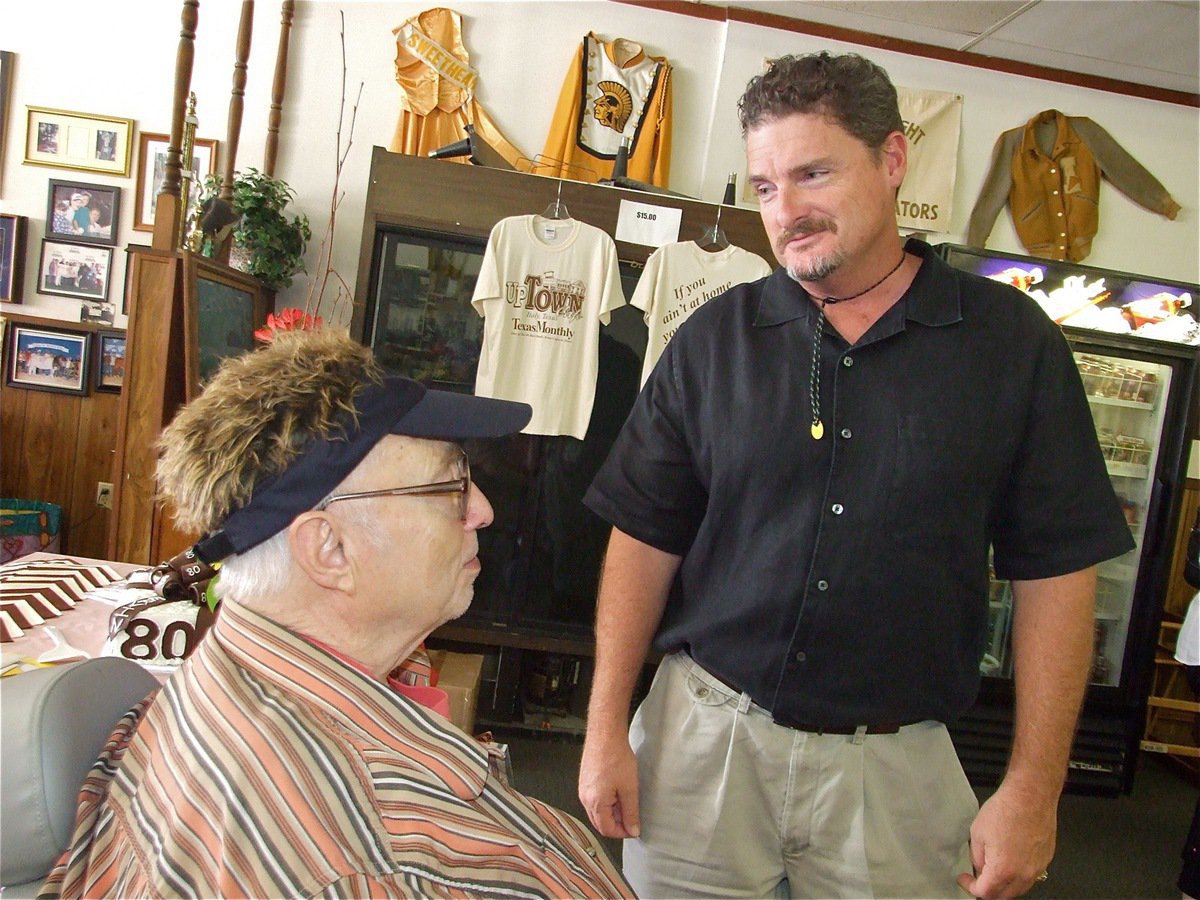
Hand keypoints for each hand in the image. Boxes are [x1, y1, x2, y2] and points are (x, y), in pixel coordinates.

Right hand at [578, 732, 640, 838]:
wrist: (605, 734)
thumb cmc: (616, 757)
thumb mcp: (630, 788)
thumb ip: (631, 812)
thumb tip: (633, 830)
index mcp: (595, 803)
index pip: (606, 829)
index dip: (622, 832)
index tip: (634, 828)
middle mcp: (585, 798)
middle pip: (599, 822)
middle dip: (616, 823)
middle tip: (632, 817)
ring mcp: (583, 789)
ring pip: (597, 811)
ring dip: (611, 812)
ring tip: (626, 801)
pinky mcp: (584, 780)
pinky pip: (594, 799)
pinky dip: (605, 802)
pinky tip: (617, 791)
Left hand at [957, 783, 1055, 897]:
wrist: (1030, 796)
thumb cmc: (1006, 809)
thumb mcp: (977, 833)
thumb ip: (977, 857)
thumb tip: (979, 867)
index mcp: (1003, 870)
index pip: (985, 893)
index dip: (970, 886)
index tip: (965, 879)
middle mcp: (1023, 874)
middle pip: (1003, 896)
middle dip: (988, 890)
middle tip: (978, 878)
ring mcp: (1037, 868)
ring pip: (1019, 888)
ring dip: (1005, 885)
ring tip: (994, 870)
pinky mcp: (1046, 860)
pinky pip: (1031, 876)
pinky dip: (1019, 874)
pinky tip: (1011, 860)